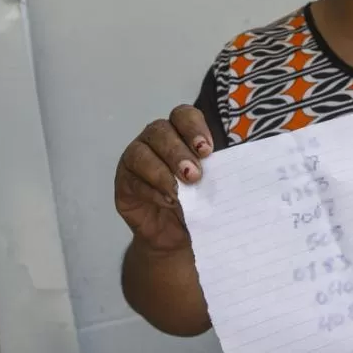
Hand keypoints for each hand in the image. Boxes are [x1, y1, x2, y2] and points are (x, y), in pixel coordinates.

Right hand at [115, 105, 212, 251]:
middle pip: (159, 131)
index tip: (206, 150)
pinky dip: (151, 191)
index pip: (183, 115)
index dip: (193, 127)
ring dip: (161, 171)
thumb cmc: (198, 203)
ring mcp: (136, 159)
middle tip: (194, 175)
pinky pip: (132, 180)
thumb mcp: (212, 186)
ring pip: (140, 153)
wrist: (178, 236)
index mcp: (180, 133)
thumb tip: (228, 169)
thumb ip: (216, 173)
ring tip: (178, 191)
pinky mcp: (124, 183)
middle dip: (177, 152)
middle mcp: (156, 140)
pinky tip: (167, 202)